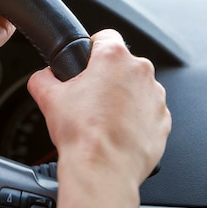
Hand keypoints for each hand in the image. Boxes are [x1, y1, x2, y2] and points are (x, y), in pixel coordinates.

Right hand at [28, 29, 170, 207]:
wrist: (103, 170)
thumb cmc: (82, 135)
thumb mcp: (48, 98)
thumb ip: (43, 78)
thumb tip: (43, 77)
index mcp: (114, 58)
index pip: (104, 37)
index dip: (91, 50)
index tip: (85, 64)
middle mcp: (140, 72)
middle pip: (121, 65)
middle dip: (106, 78)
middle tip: (88, 99)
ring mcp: (156, 97)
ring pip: (136, 89)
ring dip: (122, 99)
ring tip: (103, 120)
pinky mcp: (164, 120)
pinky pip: (148, 113)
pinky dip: (135, 120)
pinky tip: (117, 133)